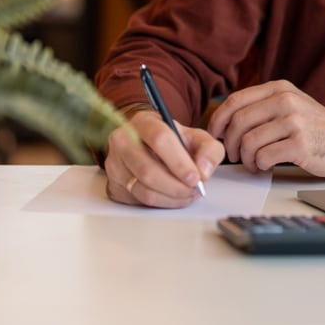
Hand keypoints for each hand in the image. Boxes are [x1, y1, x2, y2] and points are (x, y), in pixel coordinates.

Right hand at [105, 109, 224, 207]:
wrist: (147, 145)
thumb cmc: (173, 141)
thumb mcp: (196, 137)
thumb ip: (209, 150)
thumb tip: (204, 172)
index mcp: (144, 122)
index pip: (159, 140)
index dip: (179, 162)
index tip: (195, 177)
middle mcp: (123, 140)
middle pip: (148, 170)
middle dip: (177, 186)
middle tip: (194, 190)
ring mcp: (115, 164)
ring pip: (144, 189)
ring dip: (172, 197)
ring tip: (188, 194)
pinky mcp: (115, 184)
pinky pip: (140, 200)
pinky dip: (163, 203)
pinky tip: (175, 197)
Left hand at [206, 80, 324, 176]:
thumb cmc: (314, 127)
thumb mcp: (290, 105)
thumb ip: (262, 106)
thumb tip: (225, 121)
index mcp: (279, 89)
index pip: (235, 101)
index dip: (218, 120)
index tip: (215, 135)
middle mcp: (285, 101)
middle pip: (239, 123)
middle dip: (230, 144)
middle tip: (235, 156)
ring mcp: (294, 122)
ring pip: (249, 142)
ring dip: (246, 159)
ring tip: (254, 163)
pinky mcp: (300, 144)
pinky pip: (264, 157)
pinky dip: (260, 166)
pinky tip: (266, 166)